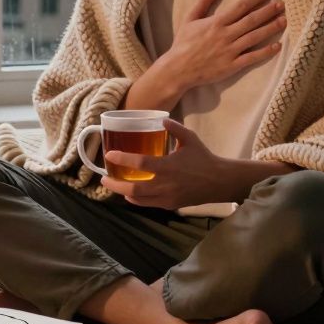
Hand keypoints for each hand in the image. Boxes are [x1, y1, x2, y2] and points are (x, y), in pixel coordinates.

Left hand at [101, 119, 241, 208]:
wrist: (219, 181)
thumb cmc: (203, 158)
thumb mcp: (190, 138)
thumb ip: (174, 127)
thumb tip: (160, 118)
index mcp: (168, 166)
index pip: (140, 163)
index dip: (122, 158)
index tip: (109, 154)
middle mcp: (165, 184)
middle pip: (133, 188)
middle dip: (115, 185)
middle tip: (104, 179)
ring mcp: (167, 197)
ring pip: (138, 199)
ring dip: (123, 193)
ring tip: (113, 185)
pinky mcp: (170, 205)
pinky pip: (148, 204)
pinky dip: (136, 200)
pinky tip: (130, 194)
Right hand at [161, 0, 285, 91]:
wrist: (178, 69)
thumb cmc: (183, 43)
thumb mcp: (190, 19)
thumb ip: (204, 1)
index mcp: (216, 22)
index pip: (241, 6)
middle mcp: (225, 35)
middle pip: (252, 20)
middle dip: (269, 11)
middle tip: (283, 4)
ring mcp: (230, 51)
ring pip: (255, 37)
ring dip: (271, 28)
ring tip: (284, 20)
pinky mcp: (232, 66)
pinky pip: (252, 58)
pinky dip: (265, 52)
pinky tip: (277, 46)